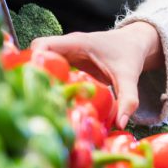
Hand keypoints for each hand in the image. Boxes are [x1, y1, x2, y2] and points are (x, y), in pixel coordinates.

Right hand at [31, 21, 163, 128]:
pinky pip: (51, 71)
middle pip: (37, 56)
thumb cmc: (130, 55)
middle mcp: (66, 47)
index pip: (43, 46)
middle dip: (33, 75)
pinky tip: (54, 101)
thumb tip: (120, 124)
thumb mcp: (129, 77)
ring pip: (42, 64)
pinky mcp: (68, 63)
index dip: (33, 61)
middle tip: (37, 99)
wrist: (135, 44)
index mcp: (77, 43)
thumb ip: (128, 99)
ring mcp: (65, 55)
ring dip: (40, 80)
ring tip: (42, 103)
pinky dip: (49, 83)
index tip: (35, 83)